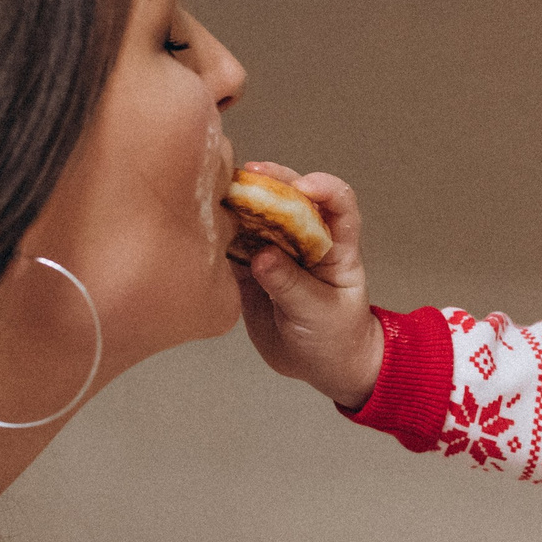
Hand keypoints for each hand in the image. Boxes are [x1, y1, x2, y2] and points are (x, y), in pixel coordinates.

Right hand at [232, 162, 386, 410]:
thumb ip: (290, 285)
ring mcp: (277, 252)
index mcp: (337, 247)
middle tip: (245, 176)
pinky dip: (219, 234)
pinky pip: (233, 244)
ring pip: (258, 216)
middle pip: (292, 198)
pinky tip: (202, 228)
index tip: (303, 187)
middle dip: (271, 182)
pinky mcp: (251, 268)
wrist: (321, 366)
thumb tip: (261, 256)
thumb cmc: (336, 337)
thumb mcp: (319, 313)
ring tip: (214, 195)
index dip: (325, 188)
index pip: (339, 204)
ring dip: (239, 203)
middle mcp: (307, 240)